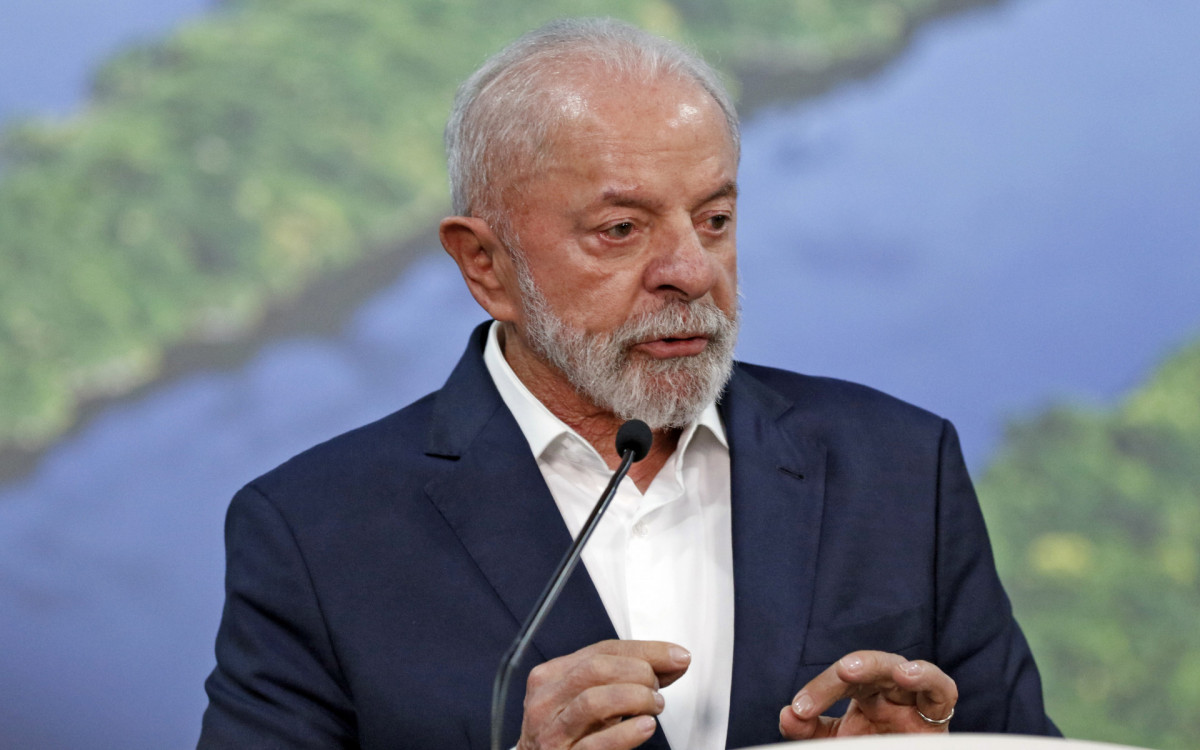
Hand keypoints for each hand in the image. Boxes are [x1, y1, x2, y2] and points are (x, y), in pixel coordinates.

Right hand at [517, 639, 690, 749]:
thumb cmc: (572, 731)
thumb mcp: (593, 697)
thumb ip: (627, 676)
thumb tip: (674, 660)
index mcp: (552, 676)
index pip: (602, 650)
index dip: (646, 650)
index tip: (677, 656)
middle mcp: (545, 701)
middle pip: (595, 669)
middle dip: (639, 673)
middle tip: (657, 688)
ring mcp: (551, 732)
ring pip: (593, 702)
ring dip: (636, 699)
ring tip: (654, 706)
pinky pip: (595, 744)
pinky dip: (626, 733)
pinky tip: (645, 727)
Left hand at [779, 650, 957, 739]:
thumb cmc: (873, 748)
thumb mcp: (838, 742)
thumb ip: (810, 731)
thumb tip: (787, 715)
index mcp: (866, 695)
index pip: (839, 682)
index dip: (818, 691)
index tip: (798, 710)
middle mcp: (889, 692)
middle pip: (863, 671)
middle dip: (837, 677)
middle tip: (814, 692)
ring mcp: (914, 700)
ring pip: (896, 668)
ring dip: (873, 665)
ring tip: (849, 669)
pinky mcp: (939, 715)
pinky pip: (942, 689)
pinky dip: (927, 677)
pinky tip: (906, 675)